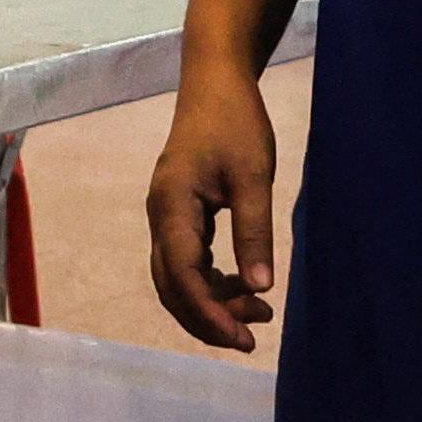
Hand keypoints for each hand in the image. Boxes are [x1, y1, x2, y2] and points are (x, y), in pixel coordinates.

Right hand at [145, 72, 280, 352]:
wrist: (215, 84)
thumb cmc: (235, 123)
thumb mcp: (253, 176)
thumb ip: (254, 232)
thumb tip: (260, 289)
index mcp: (172, 207)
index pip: (182, 276)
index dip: (209, 313)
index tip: (242, 337)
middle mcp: (160, 218)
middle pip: (172, 287)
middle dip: (208, 319)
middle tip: (253, 337)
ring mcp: (167, 218)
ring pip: (178, 279)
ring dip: (211, 304)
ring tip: (258, 314)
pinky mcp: (180, 216)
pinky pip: (187, 263)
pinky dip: (212, 284)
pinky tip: (243, 288)